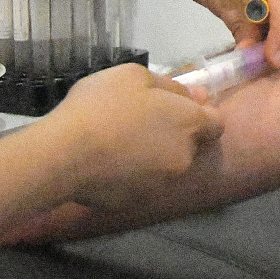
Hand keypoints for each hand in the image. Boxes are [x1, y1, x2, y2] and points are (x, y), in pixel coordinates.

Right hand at [42, 64, 223, 210]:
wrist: (63, 154)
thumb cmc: (102, 106)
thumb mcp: (135, 76)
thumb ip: (171, 86)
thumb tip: (193, 95)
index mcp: (190, 123)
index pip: (216, 124)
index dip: (200, 114)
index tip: (177, 107)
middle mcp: (184, 157)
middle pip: (189, 145)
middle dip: (173, 134)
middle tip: (139, 122)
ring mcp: (161, 183)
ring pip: (165, 166)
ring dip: (152, 156)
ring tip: (118, 144)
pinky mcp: (136, 202)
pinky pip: (139, 184)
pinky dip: (130, 176)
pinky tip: (106, 165)